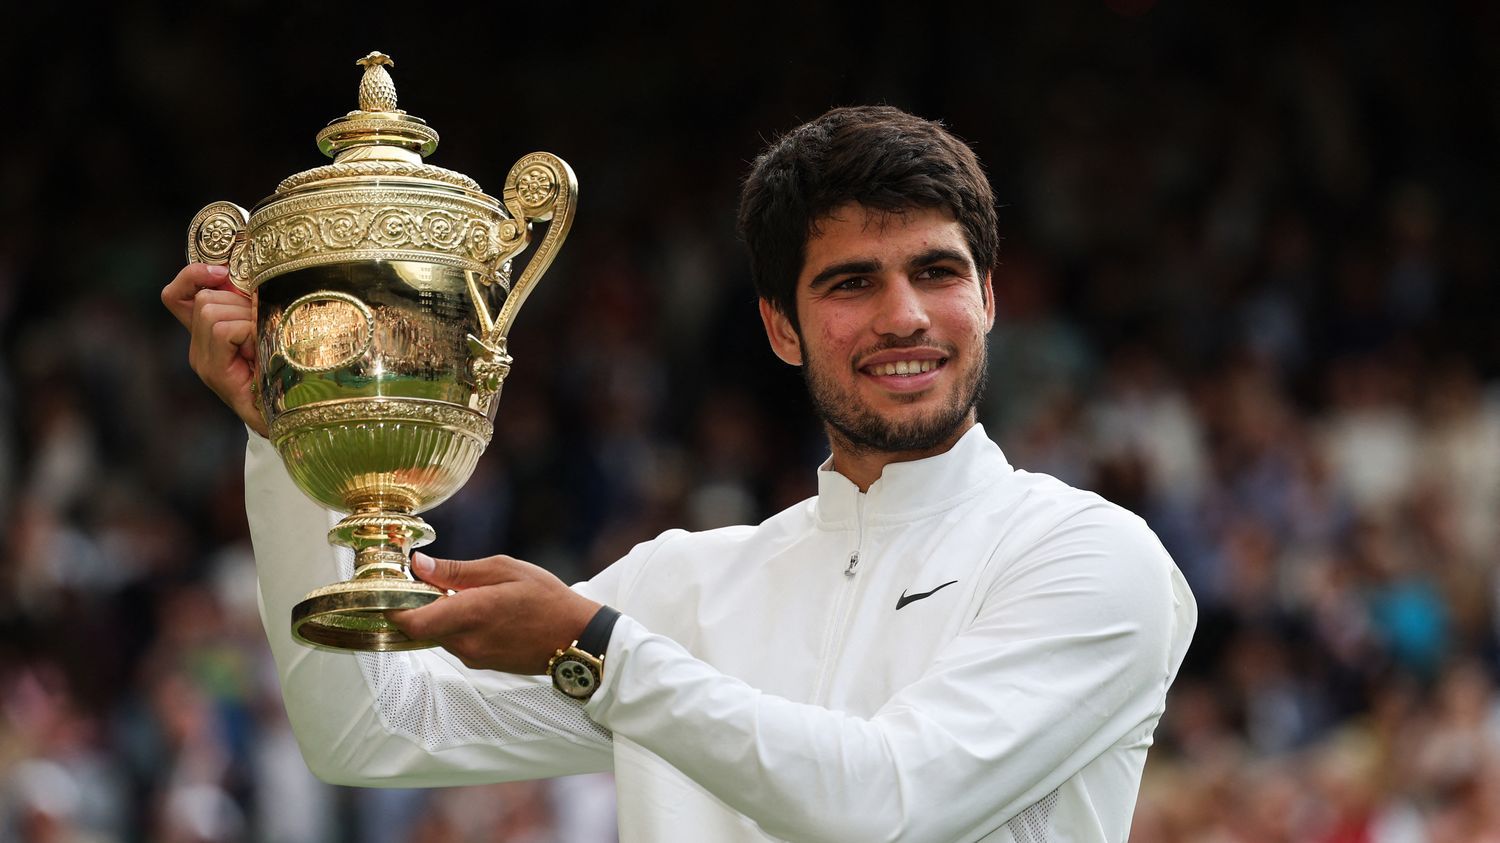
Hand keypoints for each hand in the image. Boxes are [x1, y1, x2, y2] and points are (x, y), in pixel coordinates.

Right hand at [161, 264, 265, 436]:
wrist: (287, 417)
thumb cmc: (282, 374)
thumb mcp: (267, 331)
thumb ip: (253, 307)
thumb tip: (249, 273)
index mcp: (206, 335)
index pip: (176, 296)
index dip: (192, 276)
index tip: (221, 271)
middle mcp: (198, 347)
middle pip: (206, 298)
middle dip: (240, 302)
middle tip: (263, 328)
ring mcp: (203, 360)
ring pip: (213, 309)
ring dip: (246, 317)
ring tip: (264, 342)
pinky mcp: (212, 371)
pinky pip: (223, 330)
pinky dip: (247, 331)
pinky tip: (260, 349)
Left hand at [389, 552, 601, 674]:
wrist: (576, 637)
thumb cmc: (546, 598)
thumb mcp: (504, 570)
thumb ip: (457, 570)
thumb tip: (419, 565)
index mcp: (470, 614)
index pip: (411, 621)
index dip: (393, 607)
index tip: (393, 588)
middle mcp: (466, 642)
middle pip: (420, 628)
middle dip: (417, 606)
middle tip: (424, 581)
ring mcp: (473, 657)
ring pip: (437, 635)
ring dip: (438, 616)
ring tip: (457, 591)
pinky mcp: (481, 664)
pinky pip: (456, 643)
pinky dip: (455, 626)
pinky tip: (475, 609)